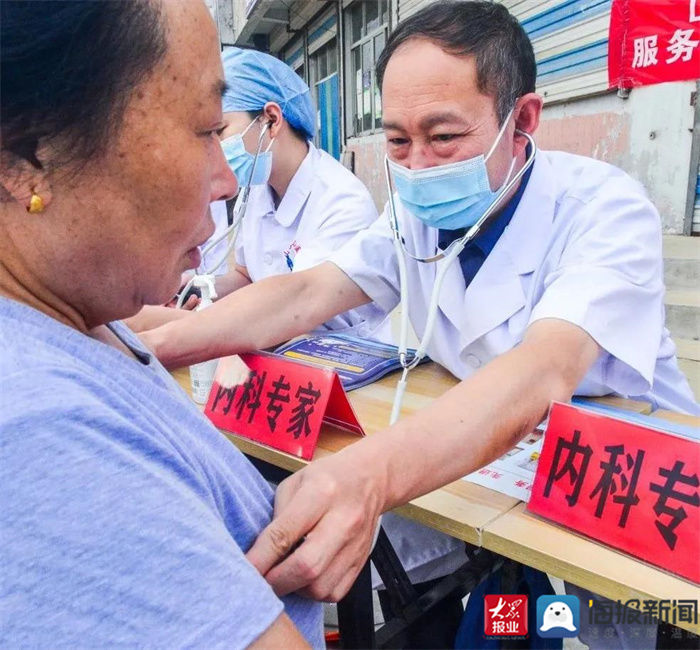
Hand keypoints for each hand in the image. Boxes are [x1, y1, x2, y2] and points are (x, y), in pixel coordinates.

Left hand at [246, 449, 386, 601]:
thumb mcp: (295, 482)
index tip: (244, 569)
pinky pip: (334, 593)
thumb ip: (278, 515)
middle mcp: (342, 519)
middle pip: (307, 567)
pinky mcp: (362, 560)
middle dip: (276, 581)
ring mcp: (355, 543)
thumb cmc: (328, 477)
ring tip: (285, 576)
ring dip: (295, 589)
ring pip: (320, 587)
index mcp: (321, 492)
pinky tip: (305, 578)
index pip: (285, 533)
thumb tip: (260, 552)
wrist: (371, 477)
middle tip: (261, 580)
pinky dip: (314, 593)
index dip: (260, 558)